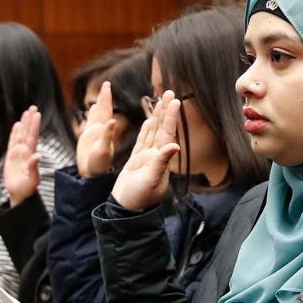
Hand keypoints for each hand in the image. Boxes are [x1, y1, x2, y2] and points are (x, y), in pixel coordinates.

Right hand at [3, 106, 41, 206]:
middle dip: (30, 120)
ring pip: (20, 135)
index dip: (34, 125)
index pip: (33, 137)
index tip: (37, 114)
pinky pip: (12, 142)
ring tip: (26, 112)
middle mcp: (25, 152)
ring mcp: (18, 153)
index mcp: (30, 155)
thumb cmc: (26, 188)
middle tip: (33, 107)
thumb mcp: (32, 179)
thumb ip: (34, 167)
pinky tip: (16, 125)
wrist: (19, 194)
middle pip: (27, 132)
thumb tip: (38, 155)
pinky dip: (14, 133)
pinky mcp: (11, 157)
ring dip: (23, 124)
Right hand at [77, 81, 117, 177]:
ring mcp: (95, 134)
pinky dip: (92, 114)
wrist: (91, 176)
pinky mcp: (88, 139)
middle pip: (103, 109)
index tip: (108, 84)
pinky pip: (90, 122)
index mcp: (106, 131)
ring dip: (100, 103)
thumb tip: (112, 120)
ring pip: (97, 115)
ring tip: (103, 93)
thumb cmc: (99, 167)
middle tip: (106, 83)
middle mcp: (101, 130)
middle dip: (104, 97)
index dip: (107, 98)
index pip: (107, 110)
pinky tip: (94, 108)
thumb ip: (107, 136)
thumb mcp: (104, 151)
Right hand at [111, 91, 180, 209]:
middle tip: (170, 92)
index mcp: (161, 159)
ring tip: (161, 101)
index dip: (171, 117)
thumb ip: (162, 162)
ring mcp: (146, 159)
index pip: (167, 133)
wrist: (126, 211)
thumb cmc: (139, 198)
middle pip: (162, 128)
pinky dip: (146, 130)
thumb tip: (175, 145)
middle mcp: (156, 157)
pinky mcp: (136, 162)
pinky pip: (143, 141)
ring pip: (153, 132)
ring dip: (157, 117)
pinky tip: (150, 121)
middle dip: (166, 111)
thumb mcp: (151, 180)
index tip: (176, 100)